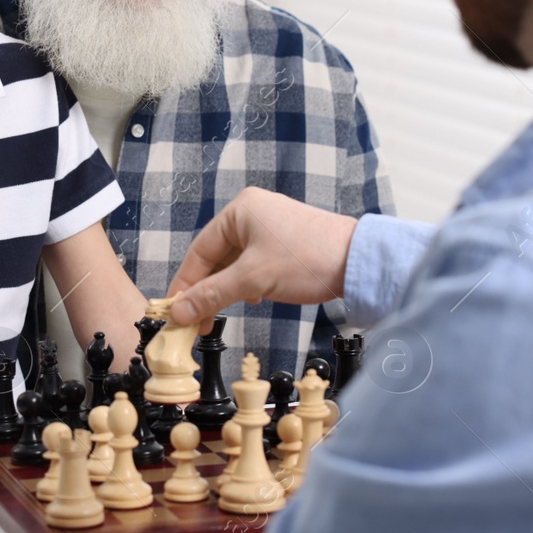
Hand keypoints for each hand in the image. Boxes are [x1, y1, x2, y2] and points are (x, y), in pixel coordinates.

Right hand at [168, 187, 357, 328]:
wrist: (358, 262)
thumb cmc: (307, 260)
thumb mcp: (253, 279)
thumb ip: (212, 294)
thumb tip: (179, 310)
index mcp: (240, 210)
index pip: (199, 251)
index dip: (185, 283)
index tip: (174, 311)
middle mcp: (252, 213)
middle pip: (215, 257)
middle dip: (205, 291)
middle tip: (193, 321)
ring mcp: (270, 226)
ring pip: (234, 263)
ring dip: (225, 290)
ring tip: (216, 317)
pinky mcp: (284, 242)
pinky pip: (253, 264)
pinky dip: (246, 284)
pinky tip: (251, 300)